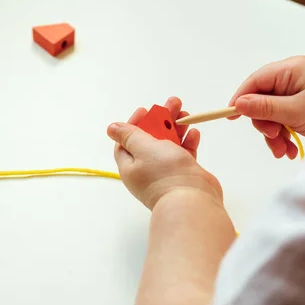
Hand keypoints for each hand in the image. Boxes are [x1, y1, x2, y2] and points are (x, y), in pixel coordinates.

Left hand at [107, 97, 221, 209]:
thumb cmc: (165, 174)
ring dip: (177, 128)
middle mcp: (146, 170)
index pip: (126, 141)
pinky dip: (188, 143)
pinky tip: (193, 133)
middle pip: (151, 139)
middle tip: (174, 103)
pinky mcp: (184, 174)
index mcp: (130, 166)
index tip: (146, 111)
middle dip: (162, 120)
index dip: (135, 124)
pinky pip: (183, 154)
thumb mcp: (143, 148)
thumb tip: (112, 128)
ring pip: (169, 145)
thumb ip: (130, 135)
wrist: (192, 201)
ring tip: (186, 114)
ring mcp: (165, 173)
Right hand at [229, 56, 304, 158]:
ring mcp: (301, 91)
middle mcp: (296, 76)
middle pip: (262, 98)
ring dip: (274, 134)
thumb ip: (264, 107)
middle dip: (264, 122)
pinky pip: (284, 119)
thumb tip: (238, 104)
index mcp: (294, 69)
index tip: (230, 116)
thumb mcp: (296, 112)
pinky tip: (291, 149)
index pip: (257, 79)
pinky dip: (284, 135)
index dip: (242, 97)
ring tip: (283, 151)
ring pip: (272, 112)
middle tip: (273, 138)